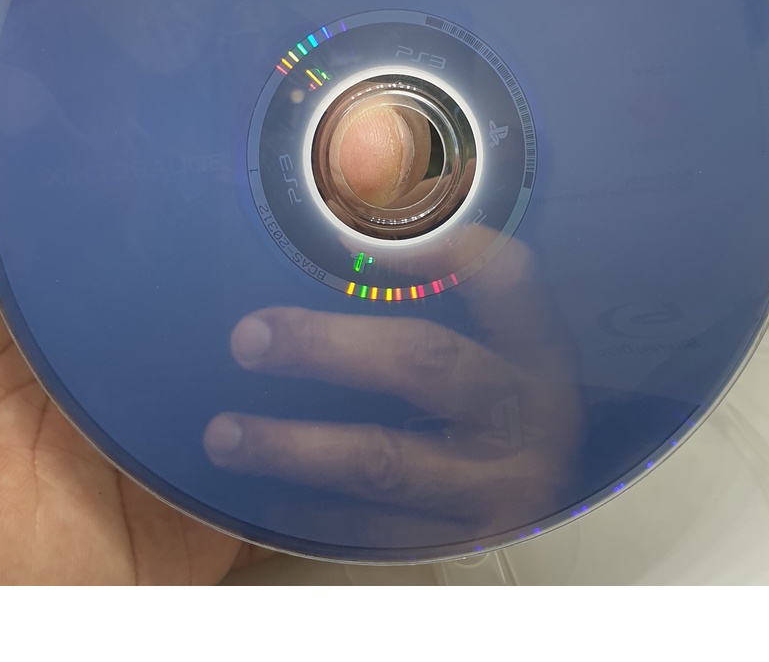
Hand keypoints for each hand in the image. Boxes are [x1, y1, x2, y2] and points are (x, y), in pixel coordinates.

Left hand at [206, 105, 583, 548]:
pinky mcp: (464, 543)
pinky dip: (313, 511)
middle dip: (327, 347)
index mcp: (536, 351)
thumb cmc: (503, 402)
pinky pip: (375, 528)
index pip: (505, 281)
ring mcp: (498, 486)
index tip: (347, 235)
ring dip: (295, 445)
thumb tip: (351, 225)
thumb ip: (443, 295)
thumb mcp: (499, 346)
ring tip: (225, 433)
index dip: (437, 253)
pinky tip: (261, 497)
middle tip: (251, 337)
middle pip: (425, 363)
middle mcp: (526, 415)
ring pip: (384, 457)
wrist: (542, 496)